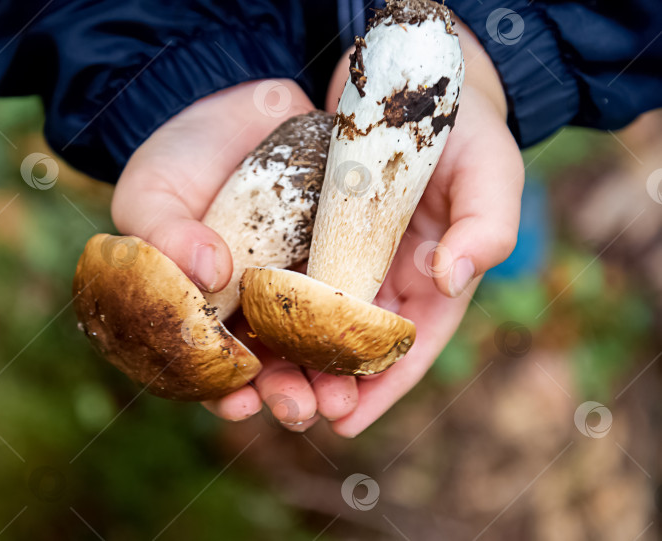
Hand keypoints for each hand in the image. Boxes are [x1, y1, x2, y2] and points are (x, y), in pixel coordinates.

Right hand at [111, 80, 360, 428]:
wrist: (233, 104)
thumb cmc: (177, 160)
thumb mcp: (151, 195)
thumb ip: (164, 236)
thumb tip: (212, 273)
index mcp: (206, 312)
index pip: (214, 372)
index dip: (224, 395)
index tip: (238, 404)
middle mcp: (256, 307)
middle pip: (275, 366)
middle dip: (289, 392)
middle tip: (301, 409)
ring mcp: (301, 281)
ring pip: (320, 340)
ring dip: (333, 374)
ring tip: (342, 396)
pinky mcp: (340, 251)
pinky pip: (357, 291)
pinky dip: (366, 321)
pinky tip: (376, 341)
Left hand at [207, 20, 524, 435]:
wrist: (404, 78)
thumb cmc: (456, 126)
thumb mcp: (489, 169)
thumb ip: (486, 224)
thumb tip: (452, 279)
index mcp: (428, 280)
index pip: (408, 347)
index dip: (382, 388)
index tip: (347, 422)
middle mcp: (380, 278)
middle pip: (352, 347)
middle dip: (323, 383)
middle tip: (292, 408)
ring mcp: (339, 257)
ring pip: (310, 322)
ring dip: (285, 356)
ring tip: (254, 387)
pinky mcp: (303, 234)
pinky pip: (282, 276)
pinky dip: (262, 306)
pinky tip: (234, 329)